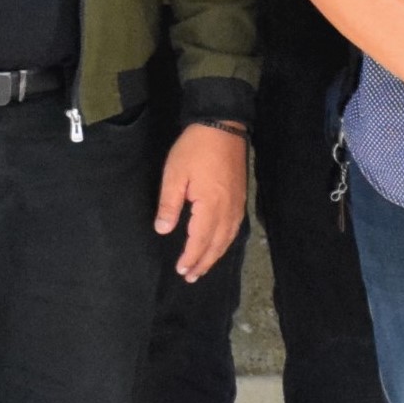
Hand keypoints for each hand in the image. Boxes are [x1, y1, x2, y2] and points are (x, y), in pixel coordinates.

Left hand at [153, 123, 248, 282]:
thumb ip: (169, 205)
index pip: (200, 241)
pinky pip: (234, 228)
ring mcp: (237, 204)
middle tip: (191, 277)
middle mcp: (228, 210)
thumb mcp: (175, 174)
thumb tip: (163, 231)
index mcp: (210, 206)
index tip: (181, 270)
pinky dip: (226, 242)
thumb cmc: (195, 148)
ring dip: (215, 256)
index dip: (191, 258)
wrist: (222, 125)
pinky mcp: (240, 197)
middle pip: (216, 245)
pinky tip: (220, 245)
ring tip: (203, 267)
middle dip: (203, 263)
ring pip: (228, 239)